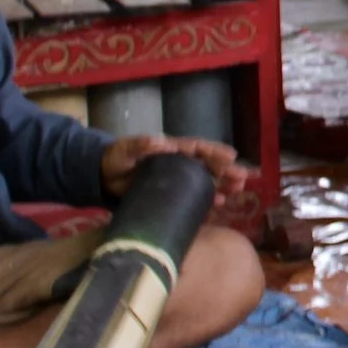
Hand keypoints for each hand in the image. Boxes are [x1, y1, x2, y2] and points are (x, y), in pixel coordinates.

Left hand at [101, 134, 249, 200]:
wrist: (104, 177)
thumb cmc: (117, 158)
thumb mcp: (126, 149)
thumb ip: (141, 144)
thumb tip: (161, 141)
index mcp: (172, 149)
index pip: (198, 148)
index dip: (214, 152)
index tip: (231, 156)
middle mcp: (180, 163)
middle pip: (208, 165)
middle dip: (226, 171)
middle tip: (243, 177)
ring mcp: (178, 180)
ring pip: (205, 181)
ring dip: (222, 185)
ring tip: (238, 190)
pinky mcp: (172, 196)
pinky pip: (194, 198)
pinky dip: (207, 202)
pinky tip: (219, 206)